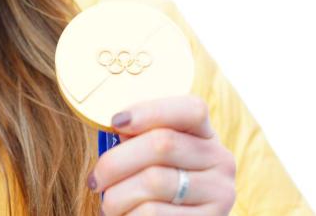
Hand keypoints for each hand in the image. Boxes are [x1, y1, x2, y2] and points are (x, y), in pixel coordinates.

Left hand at [88, 96, 235, 214]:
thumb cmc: (156, 190)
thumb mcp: (154, 159)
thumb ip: (141, 138)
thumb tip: (120, 126)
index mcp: (206, 135)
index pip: (191, 109)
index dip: (150, 111)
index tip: (115, 121)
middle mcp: (220, 160)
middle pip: (162, 144)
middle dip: (116, 162)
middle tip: (95, 179)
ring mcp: (220, 193)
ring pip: (154, 182)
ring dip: (117, 195)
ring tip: (109, 204)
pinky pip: (154, 213)